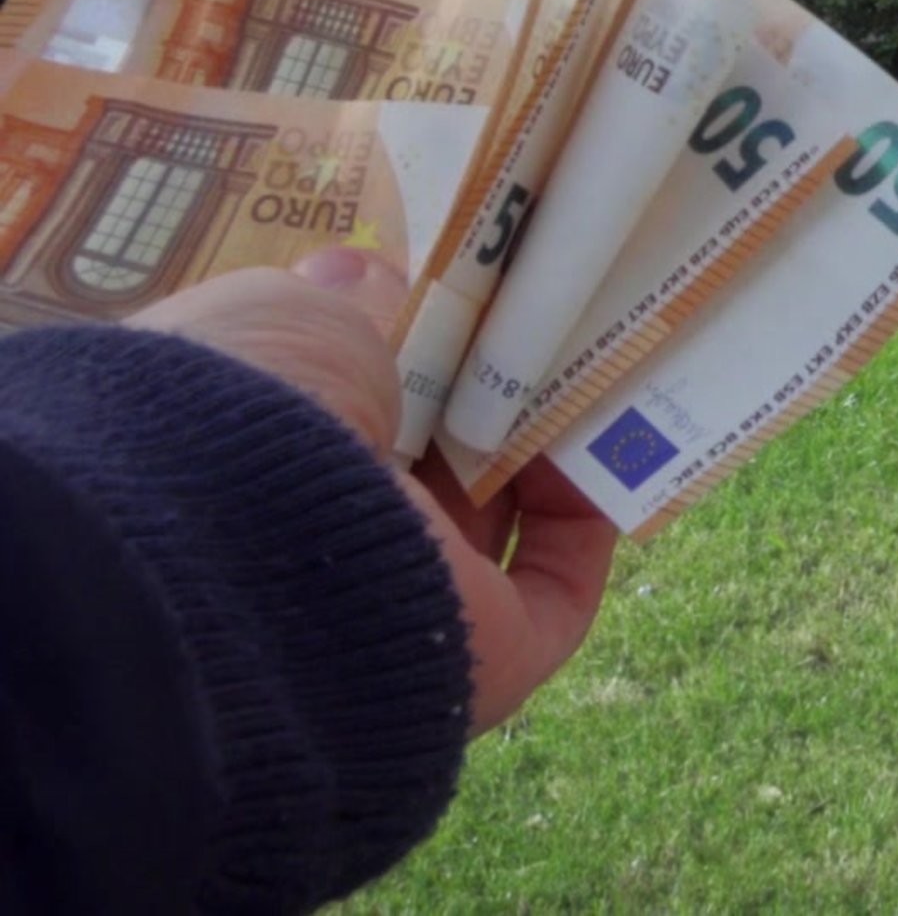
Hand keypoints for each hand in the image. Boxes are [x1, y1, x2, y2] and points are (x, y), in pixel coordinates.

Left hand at [127, 252, 617, 733]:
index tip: (458, 302)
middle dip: (485, 396)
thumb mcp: (286, 321)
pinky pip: (558, 586)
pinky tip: (615, 436)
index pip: (335, 419)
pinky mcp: (487, 658)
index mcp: (245, 477)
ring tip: (593, 364)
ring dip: (549, 449)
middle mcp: (313, 550)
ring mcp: (402, 607)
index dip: (401, 358)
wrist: (243, 545)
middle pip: (424, 469)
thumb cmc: (244, 414)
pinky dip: (591, 514)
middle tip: (542, 326)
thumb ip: (345, 307)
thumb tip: (367, 278)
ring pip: (494, 526)